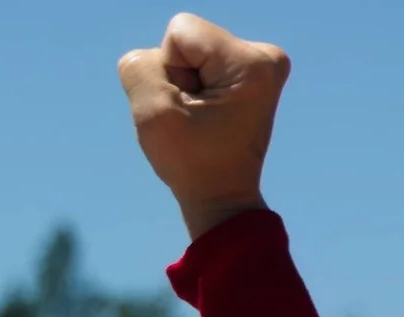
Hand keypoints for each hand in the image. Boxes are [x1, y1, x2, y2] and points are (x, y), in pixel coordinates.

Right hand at [117, 13, 288, 239]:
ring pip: (194, 53)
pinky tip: (208, 118)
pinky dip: (197, 90)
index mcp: (250, 62)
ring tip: (201, 122)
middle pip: (189, 40)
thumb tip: (146, 57)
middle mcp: (265, 56)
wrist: (222, 199)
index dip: (169, 71)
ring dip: (186, 87)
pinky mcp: (253, 75)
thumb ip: (138, 68)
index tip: (188, 110)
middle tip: (195, 121)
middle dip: (178, 78)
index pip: (180, 31)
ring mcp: (263, 66)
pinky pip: (205, 64)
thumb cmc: (192, 163)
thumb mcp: (154, 114)